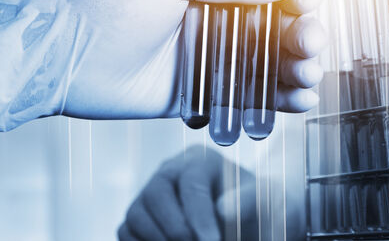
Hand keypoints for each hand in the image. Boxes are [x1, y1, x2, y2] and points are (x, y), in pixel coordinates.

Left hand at [59, 0, 324, 118]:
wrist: (63, 57)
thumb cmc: (107, 1)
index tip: (308, 1)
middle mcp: (216, 18)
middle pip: (280, 25)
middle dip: (304, 33)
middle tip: (309, 43)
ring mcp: (211, 58)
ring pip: (272, 63)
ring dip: (299, 67)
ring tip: (307, 73)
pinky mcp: (203, 94)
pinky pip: (251, 97)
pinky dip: (282, 100)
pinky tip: (301, 99)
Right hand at [118, 146, 259, 240]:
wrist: (238, 220)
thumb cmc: (249, 207)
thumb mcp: (257, 199)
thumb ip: (246, 201)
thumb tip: (223, 210)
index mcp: (199, 159)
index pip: (192, 182)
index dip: (200, 215)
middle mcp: (169, 171)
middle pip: (156, 193)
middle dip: (175, 227)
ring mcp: (149, 194)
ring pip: (136, 214)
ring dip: (158, 239)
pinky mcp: (137, 217)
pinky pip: (126, 232)